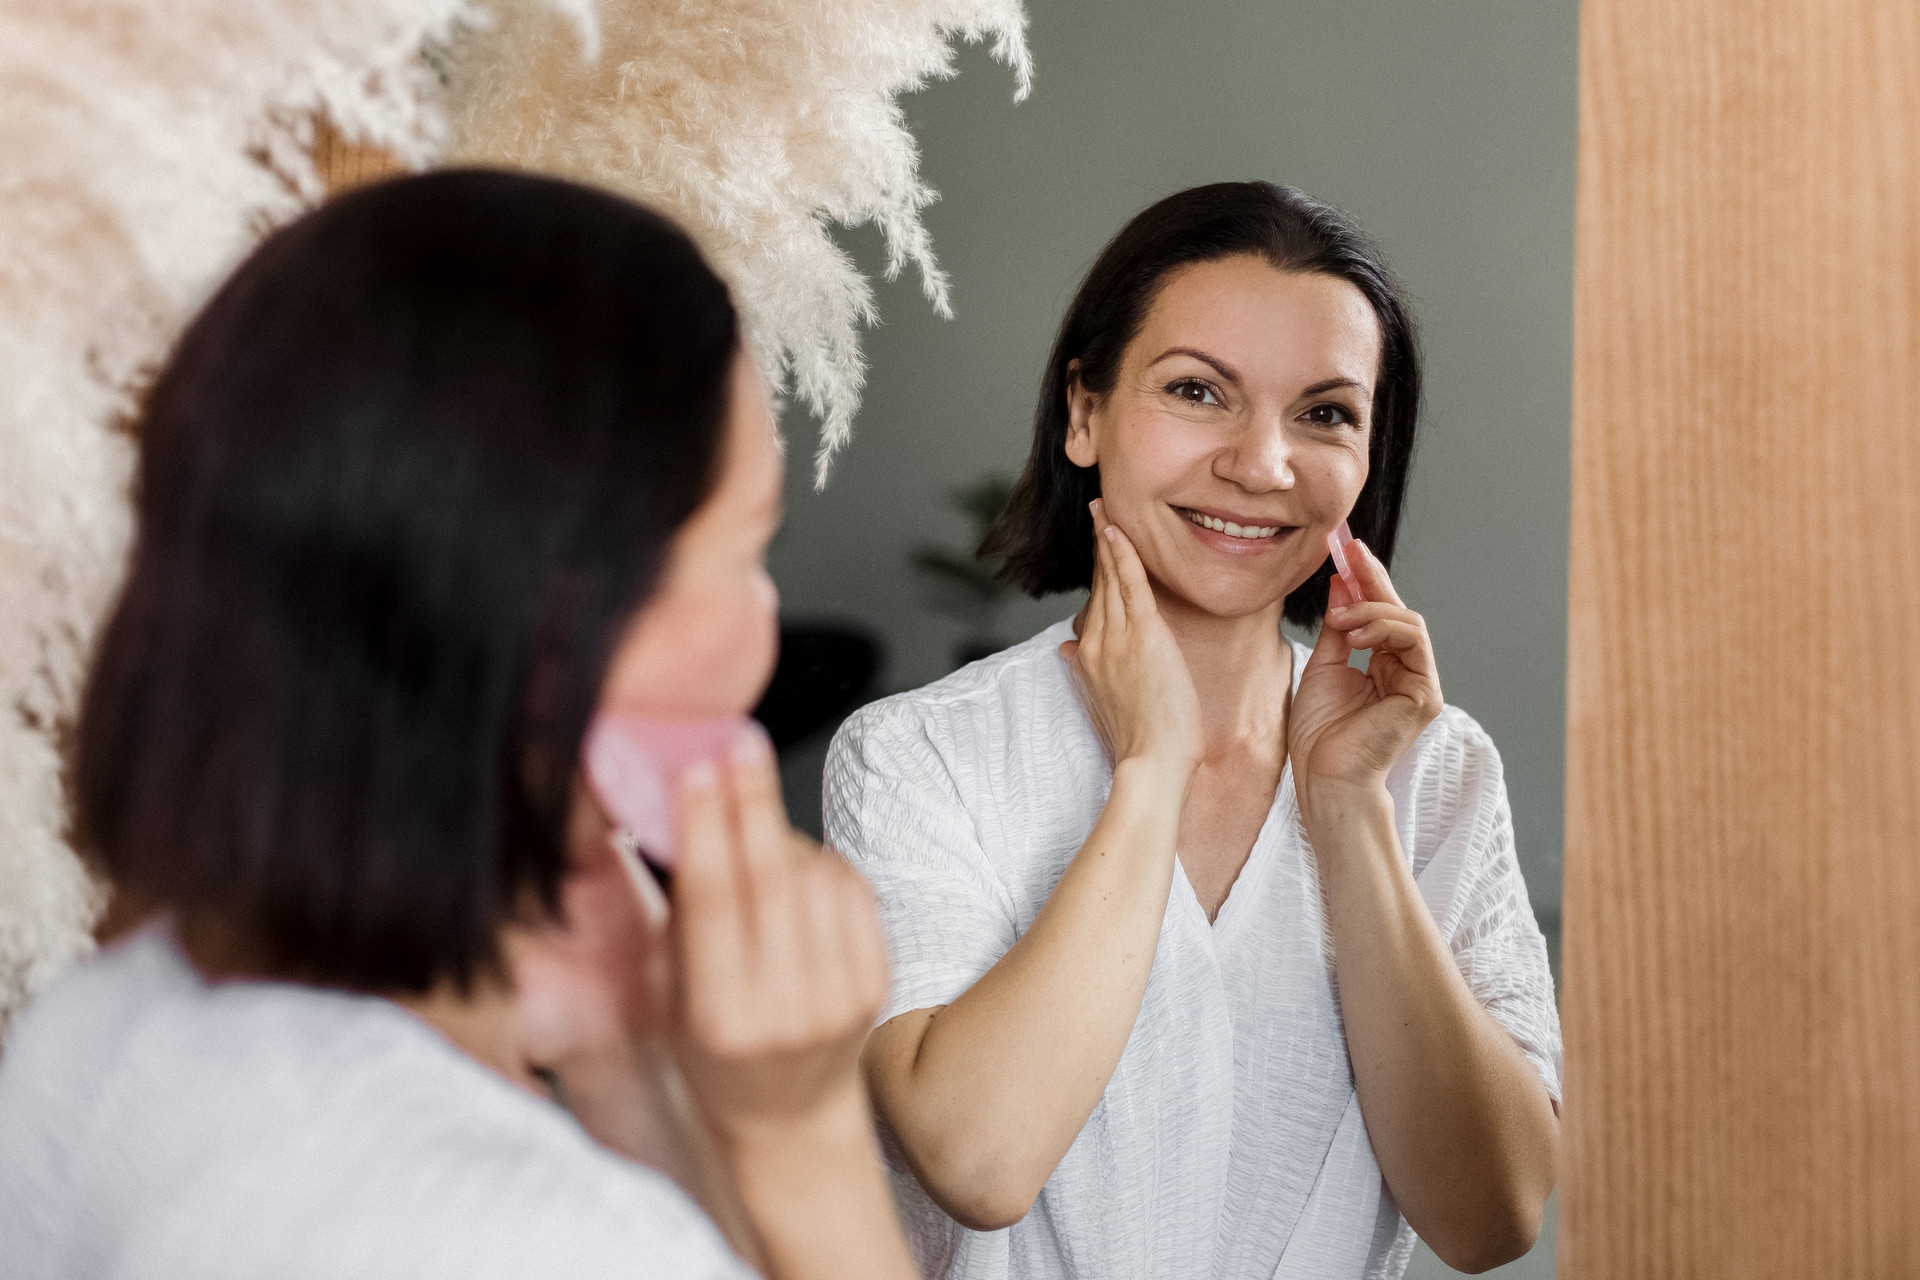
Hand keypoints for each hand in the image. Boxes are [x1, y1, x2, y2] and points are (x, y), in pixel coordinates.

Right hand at [669, 729, 888, 1154]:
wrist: (788, 1116)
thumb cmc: (712, 1050)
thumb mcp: (667, 995)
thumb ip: (676, 917)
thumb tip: (678, 816)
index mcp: (718, 1016)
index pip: (714, 902)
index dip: (708, 828)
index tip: (698, 769)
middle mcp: (783, 1009)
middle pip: (771, 879)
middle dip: (753, 800)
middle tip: (740, 742)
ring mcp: (838, 997)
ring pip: (814, 878)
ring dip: (784, 834)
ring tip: (754, 827)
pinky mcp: (875, 983)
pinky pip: (852, 892)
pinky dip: (823, 863)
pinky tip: (797, 866)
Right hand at [1058, 499, 1203, 775]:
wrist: (1152, 762)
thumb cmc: (1139, 739)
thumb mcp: (1103, 701)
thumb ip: (1085, 670)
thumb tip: (1067, 649)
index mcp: (1090, 656)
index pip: (1095, 601)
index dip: (1096, 567)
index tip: (1097, 539)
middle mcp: (1097, 642)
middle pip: (1098, 582)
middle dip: (1097, 542)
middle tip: (1097, 506)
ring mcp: (1118, 638)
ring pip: (1110, 577)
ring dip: (1107, 538)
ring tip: (1104, 507)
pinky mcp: (1143, 637)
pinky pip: (1129, 585)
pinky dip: (1122, 554)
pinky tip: (1118, 530)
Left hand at [1290, 537, 1442, 822]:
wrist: (1325, 776)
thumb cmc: (1321, 734)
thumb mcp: (1323, 665)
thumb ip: (1337, 626)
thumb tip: (1342, 581)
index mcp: (1382, 665)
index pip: (1379, 614)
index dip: (1366, 580)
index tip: (1346, 550)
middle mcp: (1405, 670)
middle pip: (1397, 611)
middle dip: (1373, 578)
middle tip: (1350, 551)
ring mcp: (1419, 682)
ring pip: (1409, 622)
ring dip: (1371, 610)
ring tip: (1340, 619)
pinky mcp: (1426, 693)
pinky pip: (1414, 642)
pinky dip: (1384, 630)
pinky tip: (1355, 636)